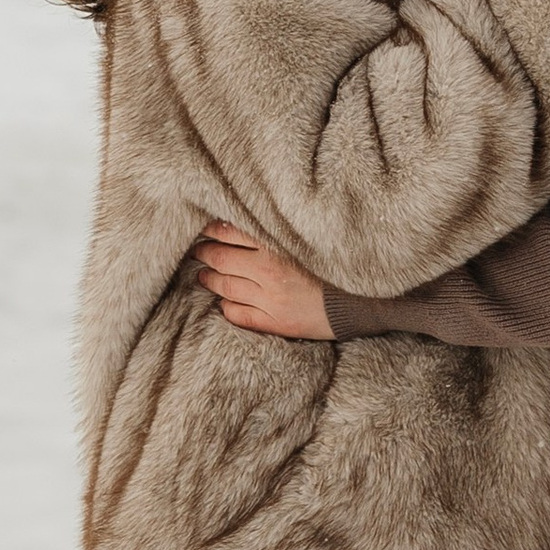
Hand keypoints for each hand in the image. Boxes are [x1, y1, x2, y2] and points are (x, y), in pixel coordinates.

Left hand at [197, 223, 334, 338]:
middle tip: (197, 251)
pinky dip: (225, 306)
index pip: (231, 233)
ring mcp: (270, 300)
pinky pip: (235, 314)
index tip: (203, 229)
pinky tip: (225, 300)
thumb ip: (271, 236)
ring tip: (204, 275)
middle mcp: (270, 272)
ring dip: (209, 279)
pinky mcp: (273, 322)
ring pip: (224, 287)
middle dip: (204, 253)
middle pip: (222, 259)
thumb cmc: (328, 270)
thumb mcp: (301, 244)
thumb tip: (235, 227)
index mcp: (278, 248)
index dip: (211, 230)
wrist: (352, 304)